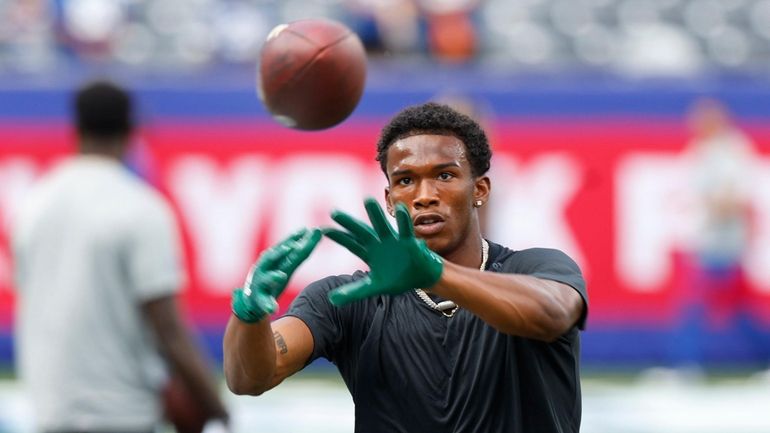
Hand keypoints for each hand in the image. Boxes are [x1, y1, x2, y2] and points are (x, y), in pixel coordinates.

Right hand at [231, 228, 321, 321]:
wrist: (251, 302)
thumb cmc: (271, 280)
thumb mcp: (286, 267)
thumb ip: (298, 254)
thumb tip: (315, 234)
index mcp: (273, 261)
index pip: (285, 248)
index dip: (294, 239)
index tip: (306, 230)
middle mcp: (264, 269)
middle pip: (271, 258)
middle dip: (280, 252)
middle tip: (291, 246)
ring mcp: (259, 284)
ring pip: (264, 279)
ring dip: (272, 277)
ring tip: (281, 276)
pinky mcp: (257, 300)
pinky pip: (263, 303)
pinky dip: (268, 305)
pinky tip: (273, 308)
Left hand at [323, 197, 442, 304]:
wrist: (420, 277)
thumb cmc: (396, 277)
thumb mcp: (373, 287)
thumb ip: (354, 292)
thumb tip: (331, 300)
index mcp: (369, 252)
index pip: (351, 243)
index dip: (338, 237)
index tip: (321, 230)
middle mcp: (379, 243)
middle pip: (361, 231)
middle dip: (349, 223)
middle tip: (334, 213)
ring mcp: (393, 240)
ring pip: (382, 226)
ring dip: (375, 214)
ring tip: (367, 200)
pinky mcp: (409, 242)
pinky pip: (405, 230)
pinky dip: (403, 220)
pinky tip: (400, 208)